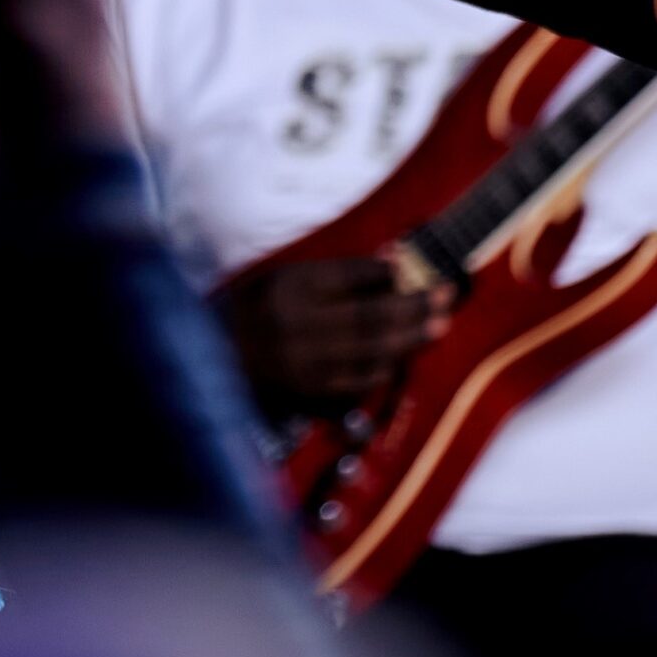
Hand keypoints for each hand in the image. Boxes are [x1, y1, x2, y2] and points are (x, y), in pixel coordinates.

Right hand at [220, 254, 454, 402]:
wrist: (212, 358)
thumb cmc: (252, 310)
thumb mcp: (282, 277)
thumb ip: (332, 274)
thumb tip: (391, 265)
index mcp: (286, 286)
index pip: (345, 275)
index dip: (383, 272)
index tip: (412, 267)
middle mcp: (294, 324)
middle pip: (367, 315)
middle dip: (411, 307)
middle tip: (444, 297)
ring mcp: (301, 362)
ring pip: (367, 351)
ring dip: (407, 339)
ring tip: (437, 325)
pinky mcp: (305, 391)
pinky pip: (354, 382)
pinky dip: (381, 368)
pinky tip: (400, 358)